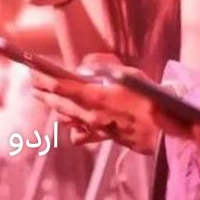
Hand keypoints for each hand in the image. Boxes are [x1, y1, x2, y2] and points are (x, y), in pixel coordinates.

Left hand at [31, 54, 161, 153]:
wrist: (165, 129)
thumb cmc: (150, 97)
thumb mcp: (130, 72)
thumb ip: (104, 64)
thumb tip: (85, 63)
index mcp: (97, 97)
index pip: (63, 87)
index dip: (46, 79)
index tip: (34, 71)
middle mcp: (92, 115)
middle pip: (59, 103)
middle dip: (44, 92)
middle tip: (34, 83)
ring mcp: (96, 128)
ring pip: (67, 118)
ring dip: (55, 107)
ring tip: (45, 97)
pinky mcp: (103, 137)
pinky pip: (80, 134)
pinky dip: (74, 127)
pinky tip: (71, 122)